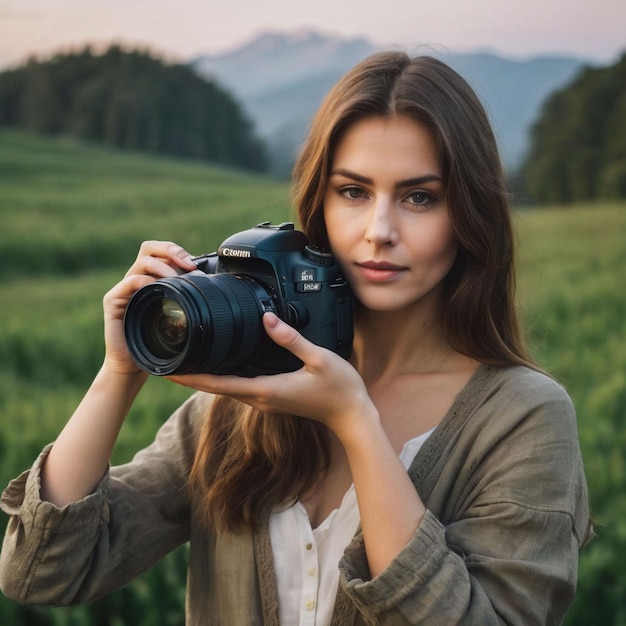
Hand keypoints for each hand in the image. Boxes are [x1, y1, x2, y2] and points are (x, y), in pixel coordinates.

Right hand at [102, 241, 196, 374]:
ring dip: (164, 267)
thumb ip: (188, 300)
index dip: (178, 252)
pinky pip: (129, 282)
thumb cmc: (156, 343)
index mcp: (151, 279)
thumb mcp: (177, 317)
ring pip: (143, 261)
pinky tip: (158, 289)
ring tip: (175, 279)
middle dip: (170, 250)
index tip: (195, 265)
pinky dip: (146, 281)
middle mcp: (136, 279)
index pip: (162, 252)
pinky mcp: (113, 300)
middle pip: (150, 248)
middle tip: (187, 264)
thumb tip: (212, 288)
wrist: (133, 365)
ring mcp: (124, 288)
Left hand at [167, 312, 379, 440]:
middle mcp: (260, 398)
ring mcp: (265, 400)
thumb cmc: (339, 388)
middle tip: (165, 361)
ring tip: (184, 361)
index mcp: (266, 389)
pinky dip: (222, 377)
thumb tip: (267, 318)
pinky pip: (239, 387)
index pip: (219, 384)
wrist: (351, 414)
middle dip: (189, 376)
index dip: (191, 377)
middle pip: (215, 387)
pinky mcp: (271, 397)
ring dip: (203, 377)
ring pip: (226, 388)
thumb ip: (290, 338)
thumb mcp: (318, 358)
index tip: (168, 370)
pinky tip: (217, 366)